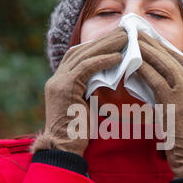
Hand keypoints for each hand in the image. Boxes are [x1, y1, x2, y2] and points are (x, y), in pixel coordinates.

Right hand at [31, 26, 127, 156]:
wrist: (63, 150)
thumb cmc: (78, 134)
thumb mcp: (85, 106)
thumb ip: (92, 90)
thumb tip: (112, 80)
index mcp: (60, 81)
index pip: (79, 55)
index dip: (97, 46)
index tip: (117, 39)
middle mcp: (56, 78)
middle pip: (81, 50)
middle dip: (104, 40)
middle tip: (124, 31)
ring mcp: (58, 82)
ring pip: (83, 55)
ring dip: (106, 45)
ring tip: (125, 38)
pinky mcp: (64, 88)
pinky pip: (86, 68)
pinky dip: (102, 61)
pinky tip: (118, 56)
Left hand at [136, 31, 182, 178]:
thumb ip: (175, 98)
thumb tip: (154, 85)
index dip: (168, 50)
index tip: (154, 41)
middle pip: (175, 59)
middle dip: (157, 45)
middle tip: (141, 34)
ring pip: (166, 65)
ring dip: (149, 51)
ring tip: (135, 41)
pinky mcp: (175, 103)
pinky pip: (157, 80)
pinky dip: (145, 70)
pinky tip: (133, 62)